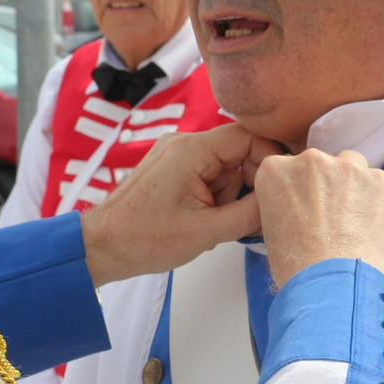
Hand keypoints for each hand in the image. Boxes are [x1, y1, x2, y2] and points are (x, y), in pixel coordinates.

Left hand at [81, 124, 282, 284]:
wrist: (101, 246)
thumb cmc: (144, 239)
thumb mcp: (207, 232)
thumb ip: (250, 213)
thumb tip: (282, 200)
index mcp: (191, 150)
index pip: (248, 136)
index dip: (270, 159)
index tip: (277, 189)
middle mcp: (183, 143)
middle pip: (239, 152)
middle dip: (248, 184)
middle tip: (242, 216)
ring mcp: (175, 155)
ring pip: (225, 166)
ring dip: (230, 195)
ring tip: (212, 224)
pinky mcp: (171, 169)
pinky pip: (208, 174)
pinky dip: (215, 196)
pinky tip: (204, 220)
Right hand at [255, 148, 383, 287]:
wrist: (332, 284)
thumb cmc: (296, 267)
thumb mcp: (271, 230)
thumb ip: (284, 205)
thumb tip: (300, 209)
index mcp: (275, 171)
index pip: (286, 168)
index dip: (298, 189)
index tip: (304, 207)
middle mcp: (310, 160)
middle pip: (320, 164)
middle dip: (324, 186)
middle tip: (328, 219)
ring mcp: (347, 167)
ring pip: (351, 167)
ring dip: (351, 187)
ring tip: (351, 222)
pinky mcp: (379, 180)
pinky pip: (376, 183)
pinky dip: (375, 201)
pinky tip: (369, 227)